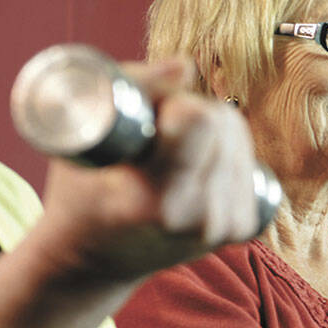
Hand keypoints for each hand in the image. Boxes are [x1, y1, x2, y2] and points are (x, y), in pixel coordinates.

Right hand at [37, 57, 261, 277]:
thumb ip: (132, 91)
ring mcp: (225, 227)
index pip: (200, 120)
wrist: (97, 261)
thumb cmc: (79, 194)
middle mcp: (200, 218)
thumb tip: (186, 66)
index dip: (175, 103)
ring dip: (210, 128)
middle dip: (193, 109)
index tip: (149, 115)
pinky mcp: (243, 228)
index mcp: (158, 202)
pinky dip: (225, 151)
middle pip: (224, 123)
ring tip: (172, 146)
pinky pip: (248, 162)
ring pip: (239, 138)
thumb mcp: (81, 141)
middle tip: (156, 128)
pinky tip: (197, 161)